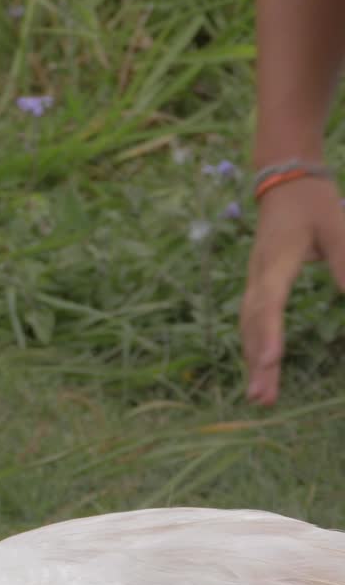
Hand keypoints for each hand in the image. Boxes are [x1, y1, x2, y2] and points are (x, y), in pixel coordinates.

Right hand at [240, 177, 344, 404]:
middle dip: (257, 362)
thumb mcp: (337, 227)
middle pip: (253, 324)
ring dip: (253, 363)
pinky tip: (261, 372)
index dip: (269, 332)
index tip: (271, 361)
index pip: (269, 302)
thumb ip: (344, 261)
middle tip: (262, 399)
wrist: (284, 185)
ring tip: (261, 398)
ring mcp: (254, 283)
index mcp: (276, 262)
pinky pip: (252, 323)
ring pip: (249, 328)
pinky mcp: (258, 288)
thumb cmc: (314, 206)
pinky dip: (254, 349)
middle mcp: (258, 277)